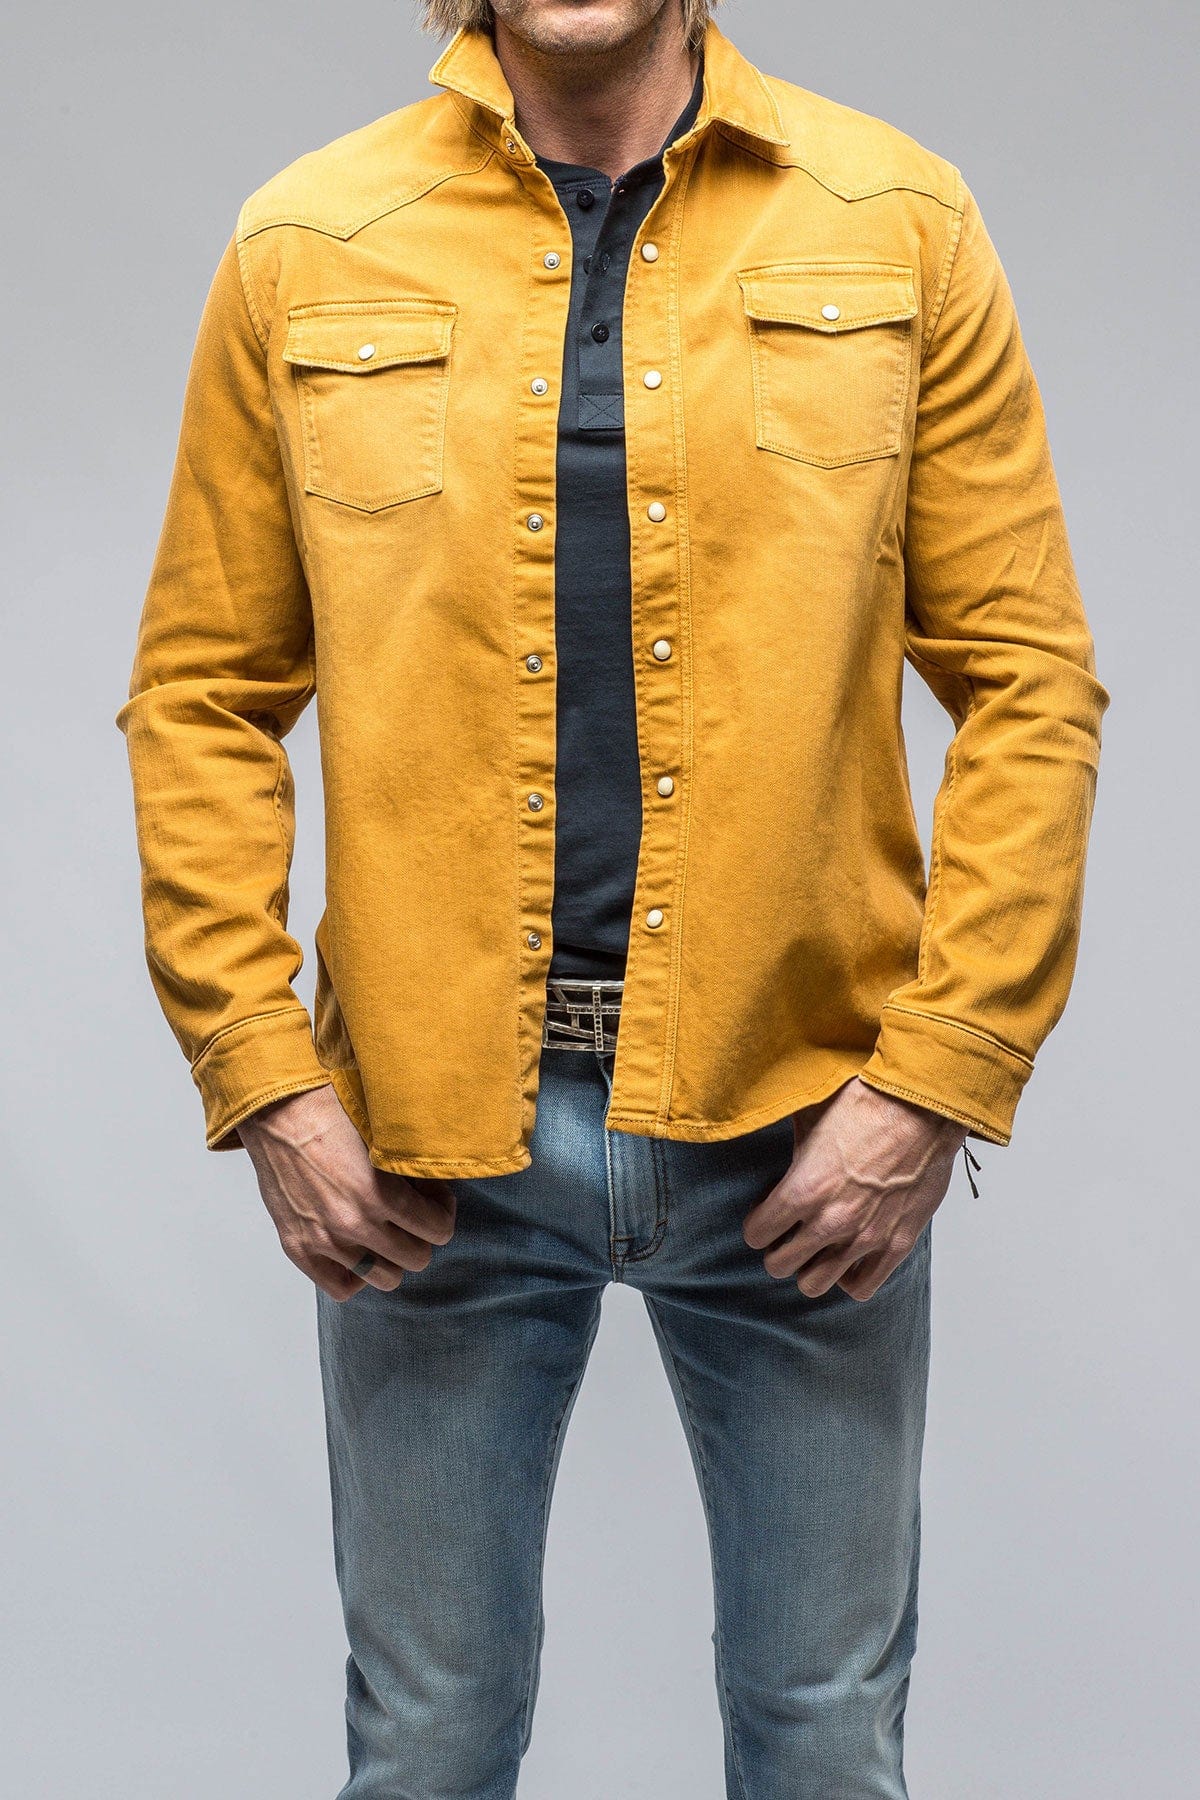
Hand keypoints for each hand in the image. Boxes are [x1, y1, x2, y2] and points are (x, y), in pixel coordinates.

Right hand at [239, 1085, 455, 1299]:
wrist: (275, 1111)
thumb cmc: (329, 1111)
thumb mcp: (381, 1134)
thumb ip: (408, 1167)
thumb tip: (433, 1185)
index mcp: (380, 1193)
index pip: (438, 1230)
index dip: (442, 1211)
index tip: (433, 1197)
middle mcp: (354, 1224)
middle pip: (416, 1258)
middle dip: (422, 1235)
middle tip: (412, 1213)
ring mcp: (324, 1240)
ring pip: (384, 1279)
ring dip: (392, 1257)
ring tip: (385, 1232)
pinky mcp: (298, 1247)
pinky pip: (340, 1287)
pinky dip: (356, 1276)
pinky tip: (358, 1250)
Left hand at [742, 1077, 965, 1301]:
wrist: (924, 1107)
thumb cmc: (867, 1104)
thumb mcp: (810, 1118)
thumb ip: (788, 1152)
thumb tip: (770, 1147)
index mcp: (803, 1189)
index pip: (756, 1234)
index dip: (757, 1223)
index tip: (767, 1213)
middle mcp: (830, 1221)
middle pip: (779, 1265)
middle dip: (777, 1249)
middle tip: (787, 1232)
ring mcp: (865, 1238)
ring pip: (815, 1284)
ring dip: (809, 1266)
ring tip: (815, 1247)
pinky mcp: (897, 1244)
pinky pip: (861, 1287)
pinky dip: (847, 1277)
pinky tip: (846, 1256)